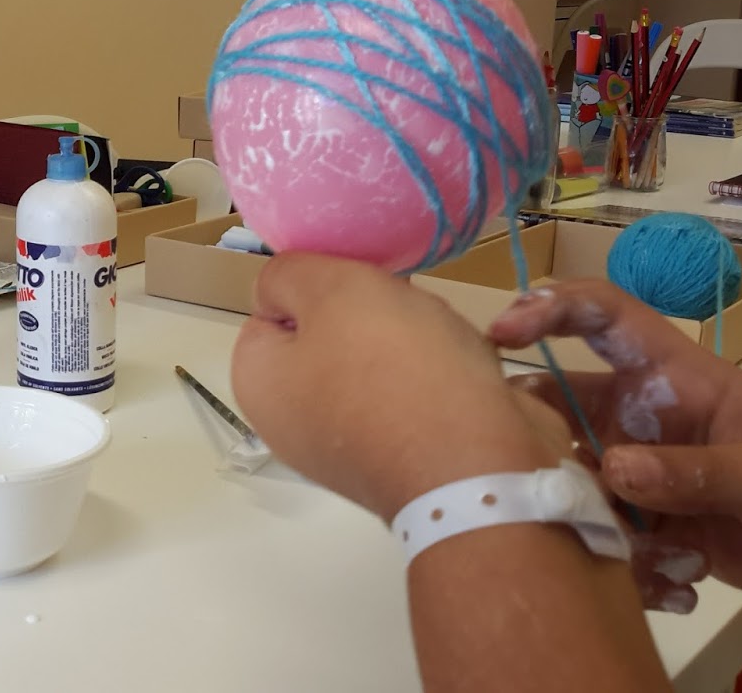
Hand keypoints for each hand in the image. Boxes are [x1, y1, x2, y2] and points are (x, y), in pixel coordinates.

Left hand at [231, 253, 567, 523]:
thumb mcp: (330, 289)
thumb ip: (290, 274)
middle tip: (404, 309)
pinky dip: (446, 377)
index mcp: (259, 385)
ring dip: (419, 340)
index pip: (272, 310)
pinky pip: (420, 397)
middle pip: (330, 335)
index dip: (316, 286)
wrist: (482, 468)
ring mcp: (351, 447)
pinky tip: (468, 372)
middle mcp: (293, 423)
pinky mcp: (407, 460)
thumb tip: (280, 289)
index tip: (355, 285)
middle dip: (373, 313)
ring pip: (382, 361)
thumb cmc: (394, 368)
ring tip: (443, 340)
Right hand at [492, 280, 741, 609]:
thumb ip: (698, 472)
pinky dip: (633, 570)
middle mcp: (640, 420)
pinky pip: (603, 541)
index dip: (551, 308)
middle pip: (560, 405)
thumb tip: (613, 470)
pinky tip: (681, 585)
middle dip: (538, 437)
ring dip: (603, 526)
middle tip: (538, 481)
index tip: (500, 332)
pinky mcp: (640, 525)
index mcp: (672, 379)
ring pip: (574, 485)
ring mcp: (636, 473)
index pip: (604, 318)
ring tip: (664, 558)